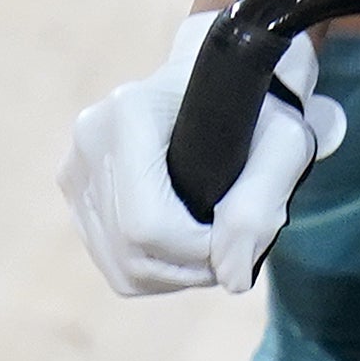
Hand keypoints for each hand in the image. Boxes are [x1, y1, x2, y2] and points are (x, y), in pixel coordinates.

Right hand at [59, 9, 345, 295]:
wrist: (226, 82)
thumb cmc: (259, 108)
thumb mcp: (284, 146)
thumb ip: (260, 209)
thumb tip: (231, 278)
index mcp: (129, 114)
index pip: (147, 225)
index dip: (198, 252)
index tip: (239, 238)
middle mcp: (90, 139)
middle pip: (131, 251)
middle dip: (191, 267)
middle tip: (234, 246)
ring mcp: (75, 166)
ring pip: (120, 266)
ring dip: (176, 273)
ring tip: (213, 245)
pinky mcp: (76, 190)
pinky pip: (113, 262)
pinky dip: (156, 270)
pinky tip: (187, 245)